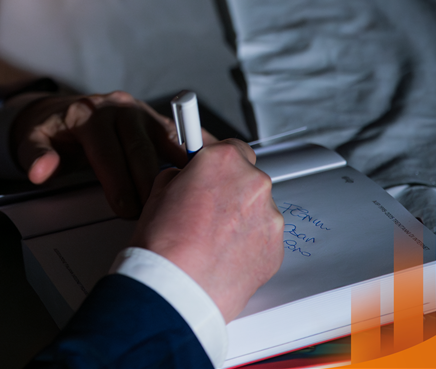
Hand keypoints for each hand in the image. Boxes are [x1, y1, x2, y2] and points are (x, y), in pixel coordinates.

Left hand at [11, 91, 196, 217]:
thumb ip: (35, 157)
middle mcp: (119, 108)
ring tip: (191, 200)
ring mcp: (142, 112)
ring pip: (167, 141)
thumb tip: (40, 172)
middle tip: (156, 216)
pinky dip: (197, 152)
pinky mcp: (157, 121)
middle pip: (141, 148)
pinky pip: (181, 136)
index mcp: (90, 115)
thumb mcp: (32, 142)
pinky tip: (214, 172)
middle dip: (149, 184)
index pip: (108, 151)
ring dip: (179, 170)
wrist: (62, 113)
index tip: (126, 210)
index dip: (118, 182)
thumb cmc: (51, 133)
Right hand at [129, 139, 284, 321]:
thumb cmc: (164, 244)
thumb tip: (186, 180)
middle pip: (247, 178)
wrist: (176, 288)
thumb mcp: (158, 192)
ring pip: (257, 209)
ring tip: (210, 240)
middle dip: (229, 191)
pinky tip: (222, 255)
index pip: (231, 148)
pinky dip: (248, 244)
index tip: (210, 171)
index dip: (217, 164)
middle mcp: (252, 183)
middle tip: (204, 211)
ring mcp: (269, 216)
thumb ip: (180, 177)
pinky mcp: (276, 248)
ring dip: (240, 218)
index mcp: (223, 161)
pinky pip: (263, 238)